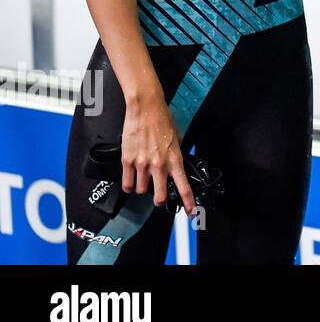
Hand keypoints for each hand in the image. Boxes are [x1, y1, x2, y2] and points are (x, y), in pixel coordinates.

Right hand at [120, 94, 195, 215]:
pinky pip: (127, 183)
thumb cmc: (162, 121)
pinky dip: (129, 185)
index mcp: (174, 159)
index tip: (190, 212)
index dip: (188, 202)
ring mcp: (142, 164)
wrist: (146, 109)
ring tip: (144, 179)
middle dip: (159, 200)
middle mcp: (159, 165)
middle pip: (159, 196)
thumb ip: (174, 157)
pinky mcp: (127, 161)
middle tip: (159, 198)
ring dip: (143, 188)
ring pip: (141, 191)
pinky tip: (132, 181)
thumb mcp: (176, 140)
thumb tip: (174, 168)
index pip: (183, 187)